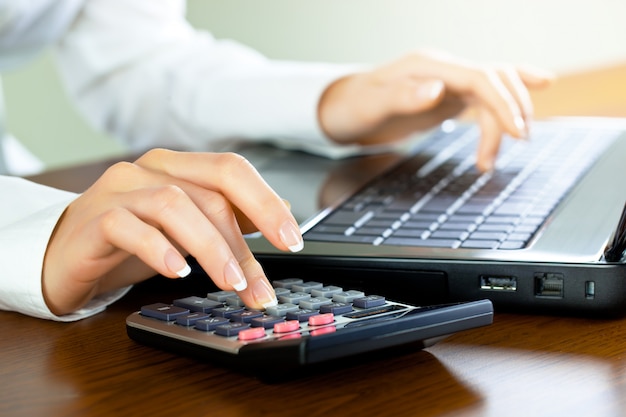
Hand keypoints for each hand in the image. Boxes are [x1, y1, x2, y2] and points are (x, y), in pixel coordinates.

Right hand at [42, 149, 302, 315]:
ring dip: (211, 249)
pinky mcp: (94, 219)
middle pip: (211, 190)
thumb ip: (228, 216)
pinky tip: (178, 273)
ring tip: (231, 284)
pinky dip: (160, 249)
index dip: (266, 202)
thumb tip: (281, 214)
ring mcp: (119, 190)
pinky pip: (129, 226)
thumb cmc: (130, 241)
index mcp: (177, 167)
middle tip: (261, 283)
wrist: (63, 255)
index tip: (292, 240)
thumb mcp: (186, 228)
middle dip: (245, 240)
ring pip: (174, 205)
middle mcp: (150, 170)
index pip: (232, 170)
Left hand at [318, 49, 553, 171]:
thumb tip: (437, 90)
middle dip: (512, 110)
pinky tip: (530, 99)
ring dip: (504, 120)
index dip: (503, 102)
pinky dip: (504, 105)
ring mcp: (449, 81)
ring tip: (489, 161)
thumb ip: (402, 97)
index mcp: (427, 66)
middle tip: (517, 143)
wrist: (343, 108)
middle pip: (495, 80)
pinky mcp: (450, 96)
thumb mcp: (371, 106)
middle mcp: (443, 69)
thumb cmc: (353, 107)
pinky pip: (486, 97)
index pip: (478, 77)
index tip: (516, 131)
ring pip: (495, 90)